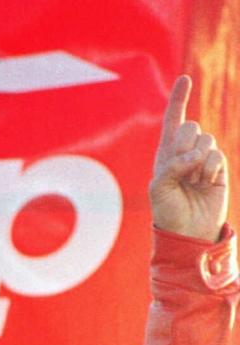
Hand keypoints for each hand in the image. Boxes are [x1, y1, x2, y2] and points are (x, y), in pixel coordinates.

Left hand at [149, 74, 227, 242]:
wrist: (188, 232)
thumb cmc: (168, 212)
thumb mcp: (159, 189)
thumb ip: (172, 166)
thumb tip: (197, 155)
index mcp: (166, 154)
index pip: (173, 120)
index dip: (179, 99)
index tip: (184, 79)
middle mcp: (185, 152)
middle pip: (190, 127)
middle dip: (184, 147)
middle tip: (181, 171)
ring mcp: (204, 159)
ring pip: (206, 139)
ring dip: (197, 162)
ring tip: (192, 182)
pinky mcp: (219, 167)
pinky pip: (216, 154)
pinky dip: (208, 169)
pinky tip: (204, 183)